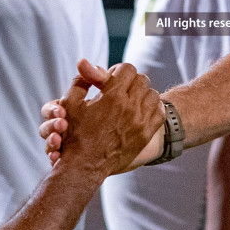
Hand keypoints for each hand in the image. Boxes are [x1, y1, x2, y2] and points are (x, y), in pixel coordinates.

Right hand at [54, 62, 162, 176]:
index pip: (127, 69)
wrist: (85, 166)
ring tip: (130, 100)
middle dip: (130, 81)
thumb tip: (85, 63)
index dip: (118, 71)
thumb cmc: (75, 135)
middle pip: (142, 80)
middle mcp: (129, 107)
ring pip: (153, 94)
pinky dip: (152, 107)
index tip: (111, 79)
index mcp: (112, 96)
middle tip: (120, 89)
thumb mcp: (70, 104)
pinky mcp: (146, 134)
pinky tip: (141, 110)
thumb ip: (81, 80)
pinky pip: (159, 112)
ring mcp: (140, 121)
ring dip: (142, 94)